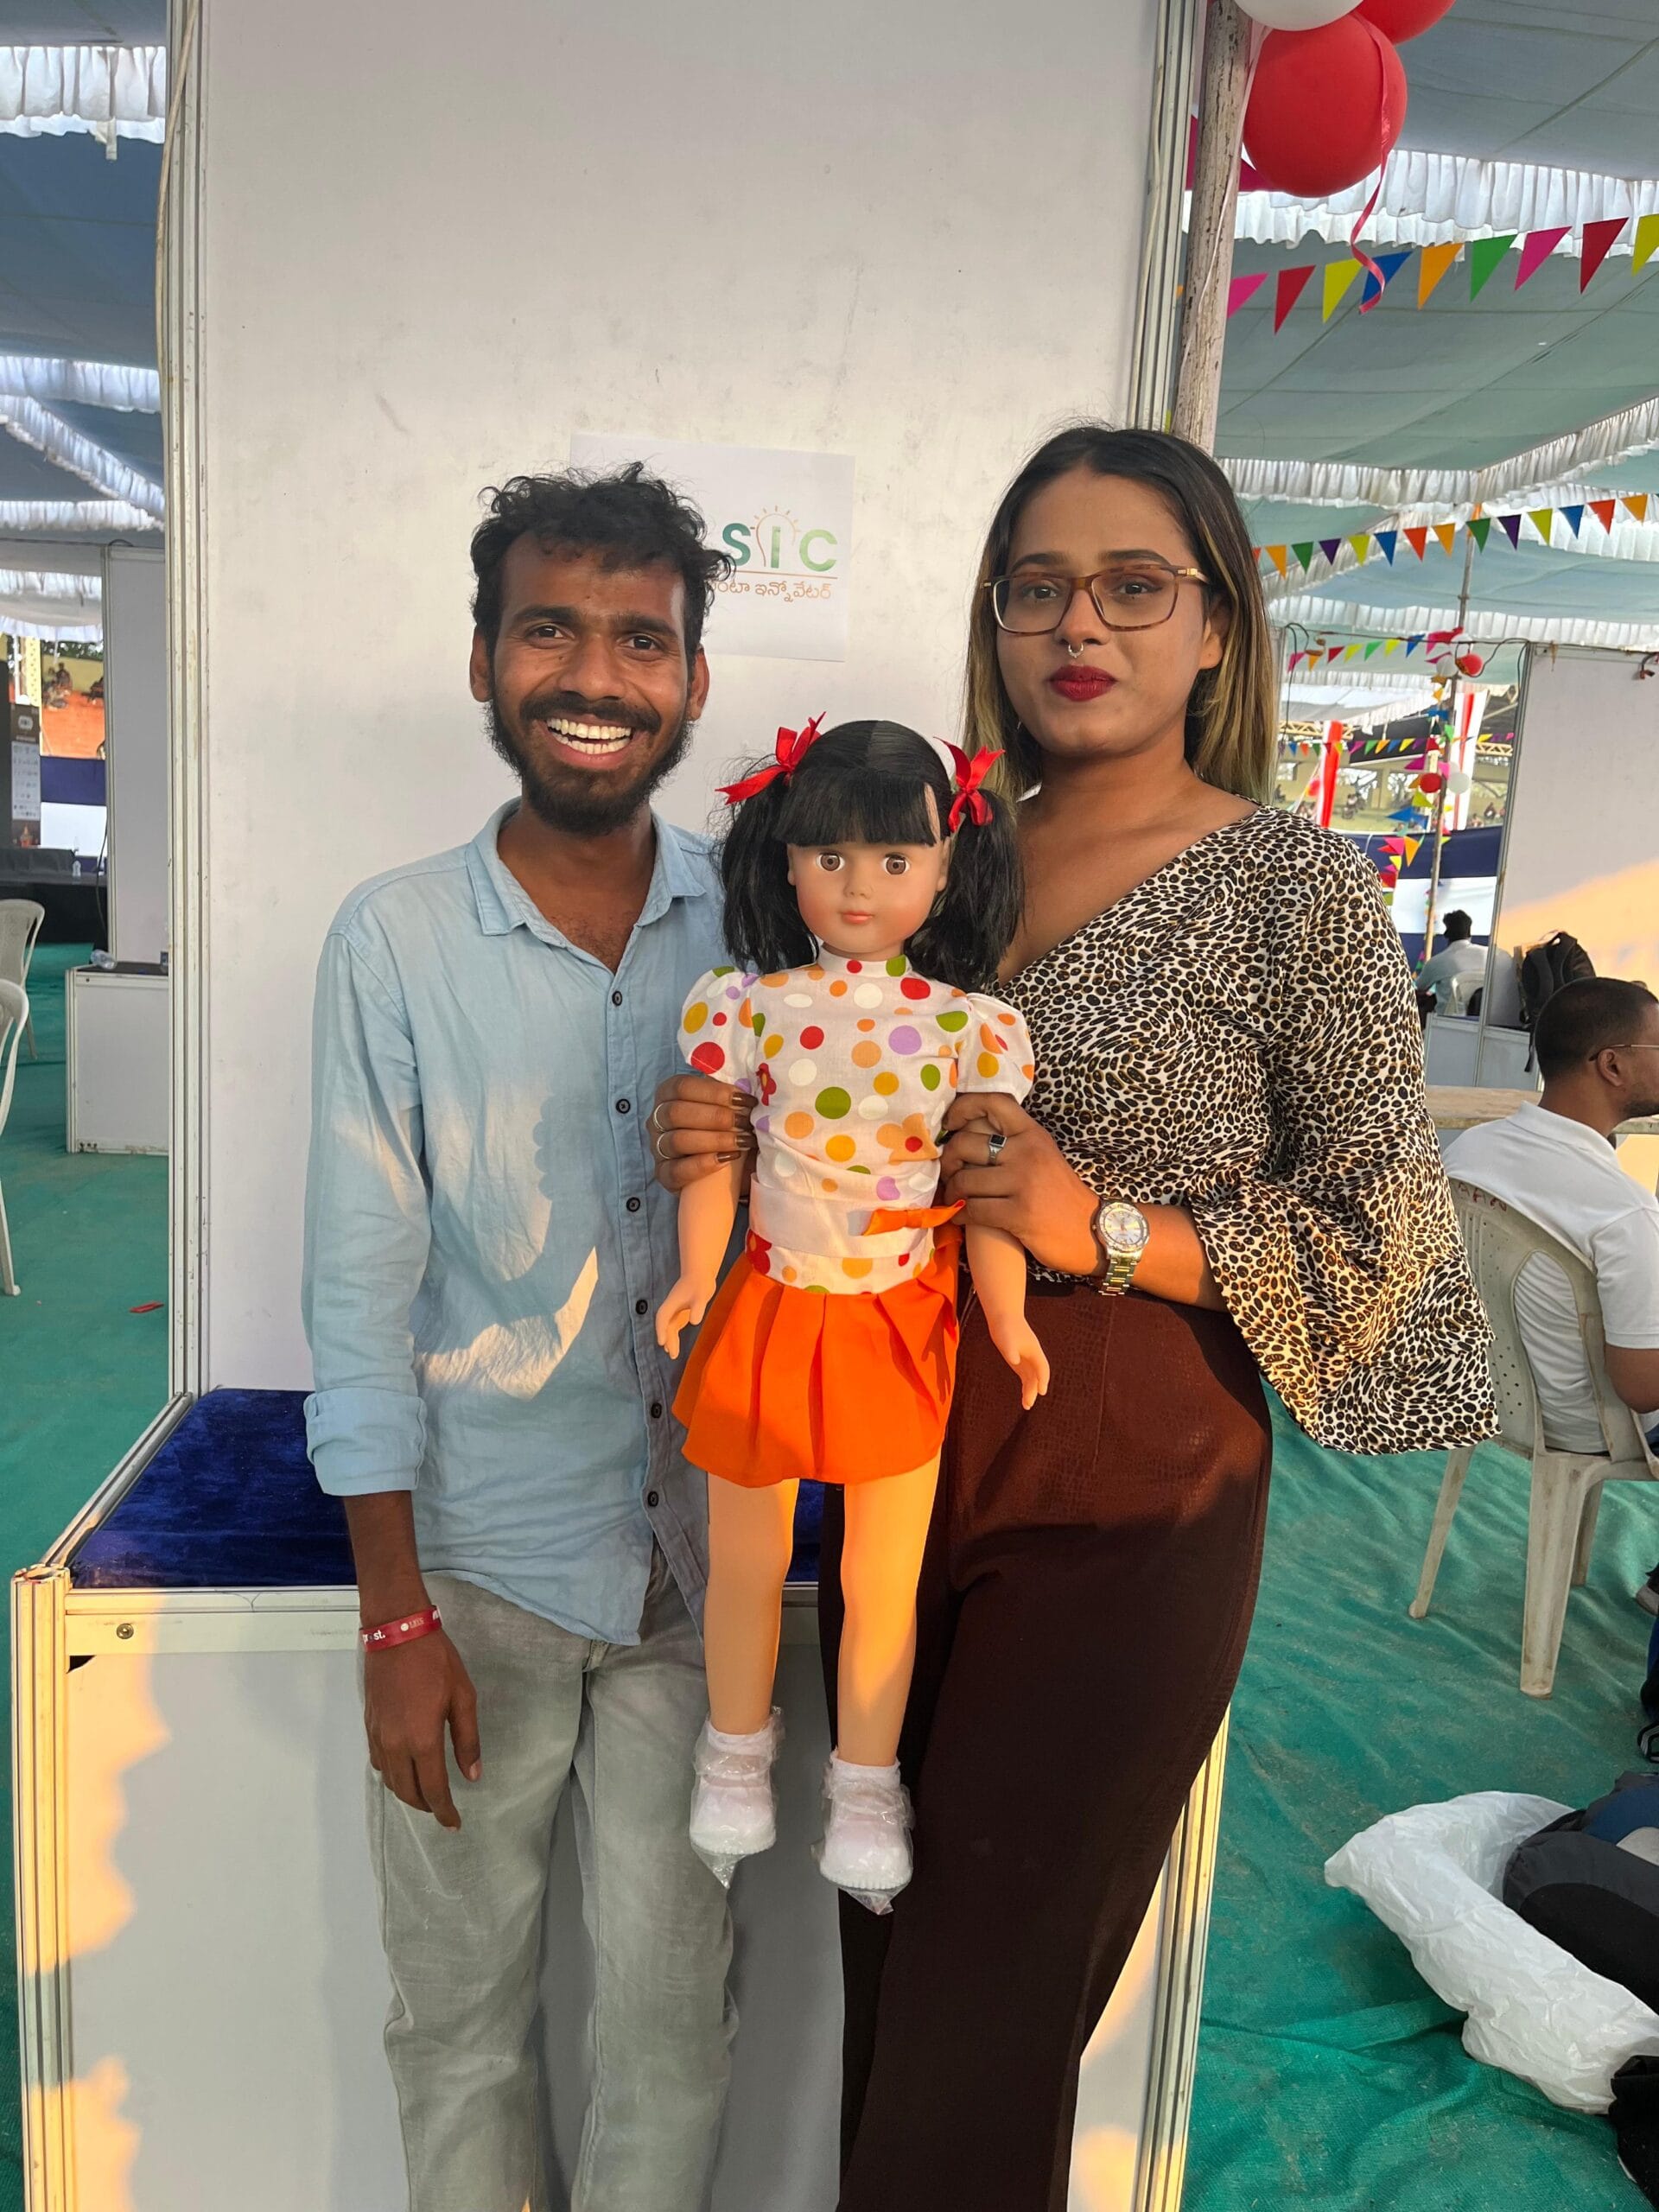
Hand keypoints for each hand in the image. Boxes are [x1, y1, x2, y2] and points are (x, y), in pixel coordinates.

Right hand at [364, 1629, 480, 1831]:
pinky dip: (393, 1774)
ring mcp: (379, 1736)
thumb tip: (472, 1775)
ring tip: (426, 1793)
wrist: (397, 1633)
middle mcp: (396, 1745)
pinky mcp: (370, 1725)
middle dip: (426, 1806)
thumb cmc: (436, 1662)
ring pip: (390, 1780)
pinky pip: (379, 1762)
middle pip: (408, 1792)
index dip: (445, 1811)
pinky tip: (405, 1768)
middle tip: (442, 1809)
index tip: (455, 1824)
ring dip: (407, 1793)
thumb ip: (467, 1740)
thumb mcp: (463, 1697)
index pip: (433, 1790)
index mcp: (423, 1740)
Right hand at [649, 1076, 754, 1192]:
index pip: (682, 1087)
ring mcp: (657, 1148)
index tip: (744, 1099)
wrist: (726, 1170)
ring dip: (714, 1140)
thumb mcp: (726, 1106)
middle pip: (677, 1112)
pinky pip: (677, 1170)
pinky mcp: (664, 1174)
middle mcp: (657, 1120)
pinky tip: (726, 1159)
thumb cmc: (725, 1128)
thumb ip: (731, 1095)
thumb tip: (753, 1086)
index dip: (714, 1092)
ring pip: (677, 1140)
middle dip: (715, 1116)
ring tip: (743, 1141)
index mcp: (668, 1095)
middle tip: (745, 1122)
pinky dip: (703, 1165)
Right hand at [657, 1273, 716, 1358]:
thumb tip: (694, 1322)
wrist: (700, 1273)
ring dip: (670, 1340)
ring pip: (669, 1327)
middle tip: (672, 1354)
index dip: (661, 1330)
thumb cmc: (700, 1283)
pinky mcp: (681, 1312)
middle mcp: (671, 1308)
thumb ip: (698, 1308)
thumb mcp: (701, 1295)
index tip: (661, 1342)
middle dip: (667, 1339)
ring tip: (672, 1355)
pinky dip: (673, 1336)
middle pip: (666, 1325)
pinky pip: (674, 1326)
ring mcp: (675, 1310)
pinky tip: (674, 1345)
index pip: (662, 1318)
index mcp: (672, 1303)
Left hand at [940, 1092, 1099, 1276]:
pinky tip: (962, 1216)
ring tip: (956, 1198)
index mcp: (1033, 1134)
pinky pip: (972, 1210)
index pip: (993, 1103)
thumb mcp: (1042, 1157)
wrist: (1093, 1232)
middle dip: (948, 1162)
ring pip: (964, 1180)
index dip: (962, 1108)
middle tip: (949, 1174)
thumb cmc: (1061, 1196)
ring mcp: (1023, 1183)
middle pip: (965, 1144)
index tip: (950, 1124)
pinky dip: (960, 1214)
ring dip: (952, 1192)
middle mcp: (1027, 1152)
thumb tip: (964, 1136)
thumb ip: (1012, 1143)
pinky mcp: (1018, 1214)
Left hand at [985, 1310, 1050, 1409]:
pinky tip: (1024, 1396)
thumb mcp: (1007, 1339)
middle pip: (1037, 1376)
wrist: (1003, 1317)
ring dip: (1030, 1391)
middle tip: (1028, 1404)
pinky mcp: (1020, 1361)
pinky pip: (1026, 1376)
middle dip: (1034, 1390)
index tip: (1041, 1391)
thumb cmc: (1006, 1327)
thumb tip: (1014, 1361)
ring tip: (1026, 1405)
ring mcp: (1027, 1359)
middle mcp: (1033, 1356)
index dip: (1043, 1379)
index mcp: (1034, 1351)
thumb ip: (1011, 1350)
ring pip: (1032, 1378)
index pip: (1042, 1367)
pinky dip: (1026, 1386)